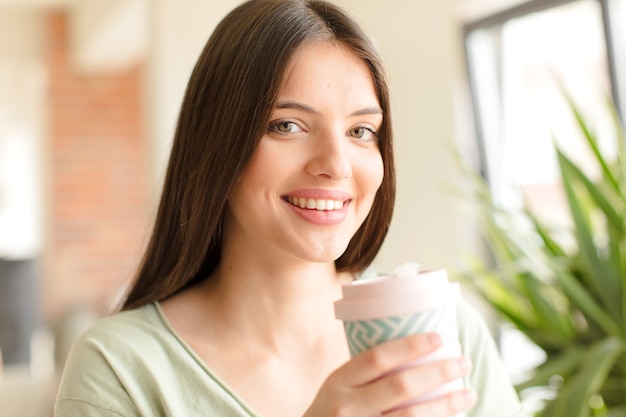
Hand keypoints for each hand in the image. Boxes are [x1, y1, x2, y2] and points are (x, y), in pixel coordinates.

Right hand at [303, 333, 475, 416]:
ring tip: (468, 393)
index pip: (377, 358)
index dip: (410, 347)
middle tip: (464, 362)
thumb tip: (418, 349)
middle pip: (400, 386)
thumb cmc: (335, 411)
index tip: (439, 338)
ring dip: (446, 405)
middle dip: (438, 372)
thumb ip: (366, 373)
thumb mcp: (338, 387)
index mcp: (338, 382)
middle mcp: (347, 407)